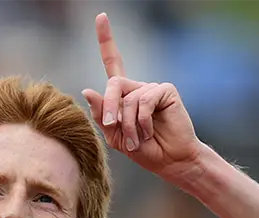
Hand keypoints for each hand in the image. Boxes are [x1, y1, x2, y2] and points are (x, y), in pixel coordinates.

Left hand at [81, 13, 201, 178]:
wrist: (170, 160)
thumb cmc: (143, 150)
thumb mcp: (115, 136)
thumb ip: (102, 115)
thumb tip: (88, 90)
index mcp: (124, 94)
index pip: (113, 62)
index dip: (106, 39)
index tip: (101, 16)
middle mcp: (138, 86)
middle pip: (113, 84)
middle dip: (110, 108)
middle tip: (114, 128)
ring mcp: (152, 87)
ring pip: (127, 99)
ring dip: (128, 124)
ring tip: (137, 139)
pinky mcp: (165, 90)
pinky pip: (144, 101)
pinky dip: (141, 121)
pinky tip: (149, 131)